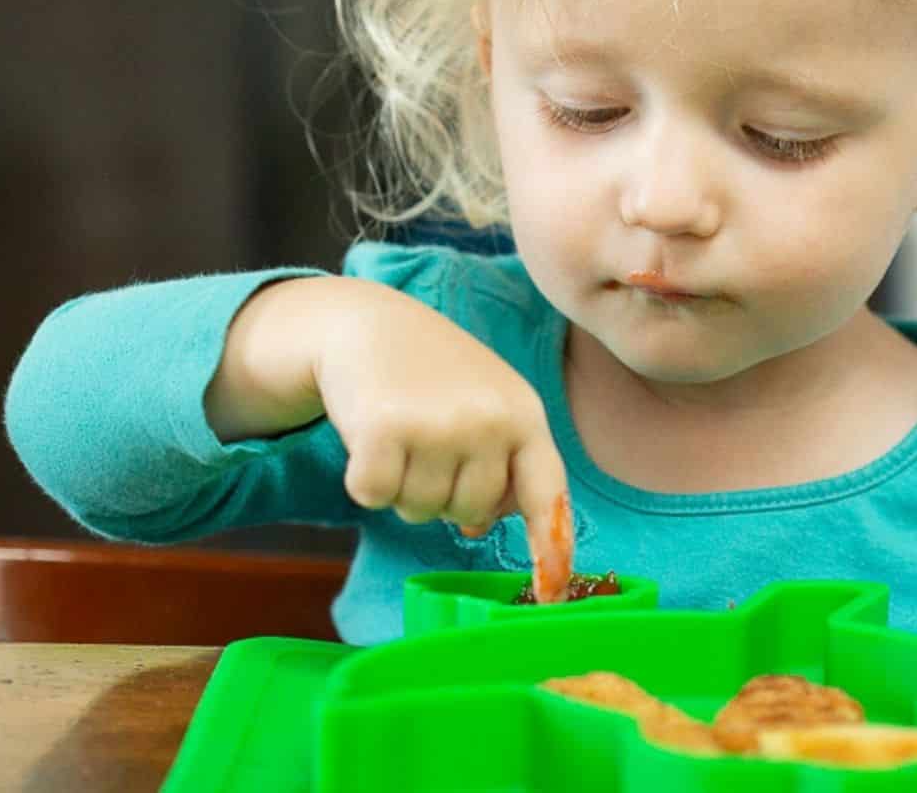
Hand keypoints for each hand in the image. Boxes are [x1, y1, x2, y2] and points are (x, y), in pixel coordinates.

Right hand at [222, 277, 574, 599]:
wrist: (369, 324)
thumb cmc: (434, 375)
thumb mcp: (485, 408)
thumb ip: (498, 466)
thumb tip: (479, 528)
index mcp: (526, 416)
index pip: (548, 494)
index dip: (549, 548)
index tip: (552, 592)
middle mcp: (490, 421)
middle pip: (471, 513)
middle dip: (444, 493)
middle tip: (428, 443)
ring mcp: (439, 426)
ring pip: (420, 510)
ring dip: (403, 485)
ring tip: (403, 433)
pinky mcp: (385, 431)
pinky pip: (374, 496)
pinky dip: (363, 479)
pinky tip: (369, 436)